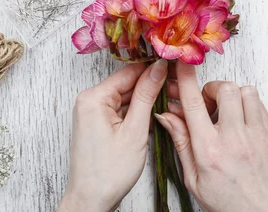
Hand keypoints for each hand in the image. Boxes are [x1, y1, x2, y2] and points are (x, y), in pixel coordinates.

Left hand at [58, 60, 167, 211]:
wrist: (91, 200)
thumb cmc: (109, 172)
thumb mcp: (135, 130)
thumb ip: (147, 95)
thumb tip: (158, 67)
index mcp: (93, 98)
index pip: (129, 72)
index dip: (154, 70)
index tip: (175, 69)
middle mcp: (89, 100)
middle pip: (127, 83)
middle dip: (152, 87)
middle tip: (178, 90)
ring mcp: (92, 112)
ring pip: (126, 97)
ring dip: (146, 100)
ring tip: (171, 104)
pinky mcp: (97, 123)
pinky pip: (121, 109)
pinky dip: (137, 112)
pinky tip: (153, 117)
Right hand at [155, 62, 267, 211]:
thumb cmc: (228, 203)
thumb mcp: (194, 179)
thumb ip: (181, 143)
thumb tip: (167, 116)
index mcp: (209, 150)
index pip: (194, 103)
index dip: (185, 78)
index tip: (181, 63)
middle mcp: (234, 138)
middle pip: (224, 89)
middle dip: (212, 89)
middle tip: (207, 104)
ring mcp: (257, 135)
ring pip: (245, 91)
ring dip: (232, 95)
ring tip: (225, 112)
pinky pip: (259, 104)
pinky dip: (247, 105)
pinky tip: (240, 121)